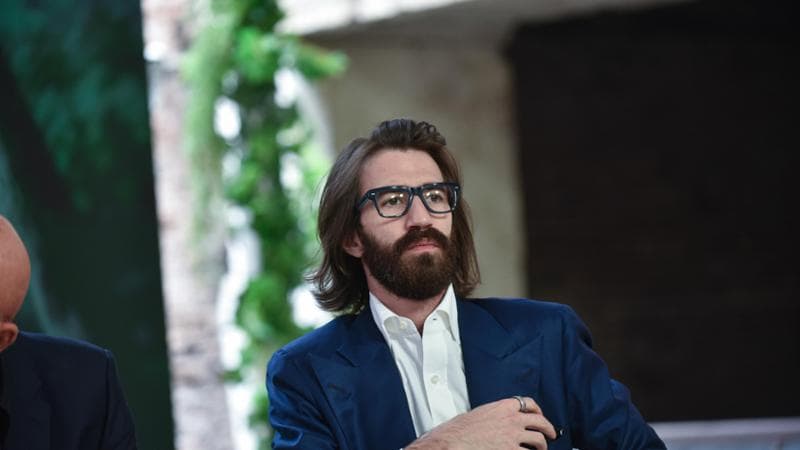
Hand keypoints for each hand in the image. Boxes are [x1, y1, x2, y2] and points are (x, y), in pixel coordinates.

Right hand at [405, 396, 556, 449]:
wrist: (453, 441)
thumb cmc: (461, 429)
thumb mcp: (481, 413)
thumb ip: (496, 415)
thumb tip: (502, 422)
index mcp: (504, 406)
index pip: (529, 403)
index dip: (538, 410)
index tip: (539, 416)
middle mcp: (512, 419)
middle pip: (540, 422)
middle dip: (548, 429)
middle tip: (551, 434)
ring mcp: (514, 436)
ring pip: (539, 440)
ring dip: (542, 445)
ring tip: (541, 449)